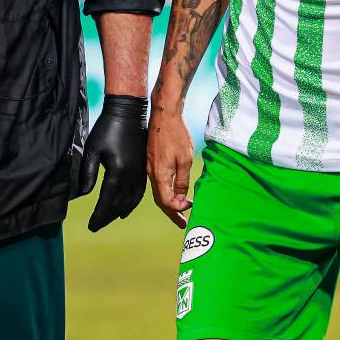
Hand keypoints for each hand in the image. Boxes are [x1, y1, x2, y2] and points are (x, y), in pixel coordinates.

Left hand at [77, 94, 148, 231]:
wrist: (128, 112)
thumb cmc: (107, 129)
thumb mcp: (92, 151)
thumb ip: (87, 174)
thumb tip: (81, 194)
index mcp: (118, 171)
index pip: (108, 201)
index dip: (99, 215)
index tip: (91, 226)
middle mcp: (132, 174)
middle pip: (121, 203)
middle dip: (109, 216)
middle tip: (97, 226)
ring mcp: (140, 170)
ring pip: (133, 199)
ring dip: (122, 211)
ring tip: (111, 219)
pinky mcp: (144, 165)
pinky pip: (140, 190)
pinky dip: (133, 201)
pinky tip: (127, 206)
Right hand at [147, 101, 194, 227]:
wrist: (164, 115)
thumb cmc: (176, 135)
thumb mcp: (185, 159)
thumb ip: (182, 180)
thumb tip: (180, 198)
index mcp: (159, 175)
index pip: (166, 201)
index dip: (177, 208)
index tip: (190, 207)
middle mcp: (151, 173)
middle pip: (160, 200)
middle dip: (171, 212)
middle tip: (182, 223)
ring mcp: (149, 167)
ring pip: (158, 191)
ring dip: (168, 203)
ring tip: (179, 211)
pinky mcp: (151, 160)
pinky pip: (157, 182)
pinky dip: (165, 191)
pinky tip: (172, 192)